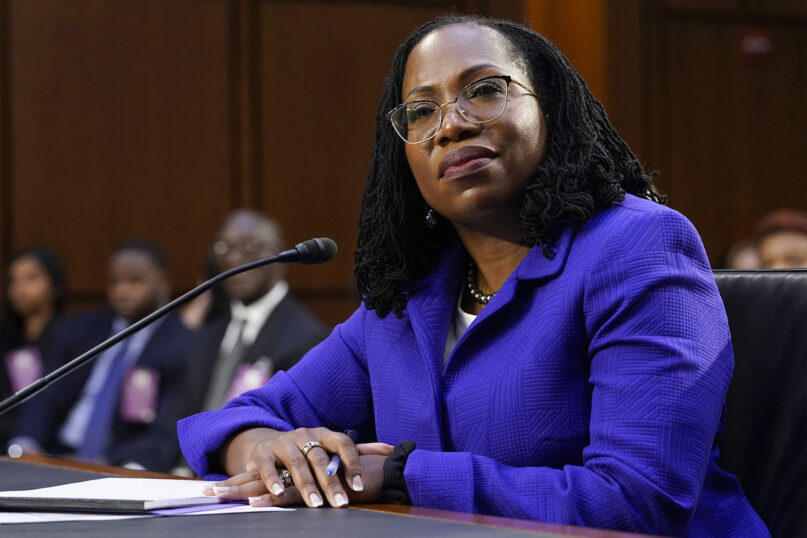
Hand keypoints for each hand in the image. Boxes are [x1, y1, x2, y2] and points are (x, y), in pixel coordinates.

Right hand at [203, 427, 392, 508]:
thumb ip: (360, 450)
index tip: (359, 486)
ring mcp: (283, 443)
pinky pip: (268, 467)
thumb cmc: (305, 450)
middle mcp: (304, 435)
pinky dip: (273, 480)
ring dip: (306, 485)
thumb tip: (392, 450)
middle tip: (342, 504)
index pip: (343, 443)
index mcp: (324, 434)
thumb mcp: (330, 447)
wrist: (264, 443)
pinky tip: (280, 494)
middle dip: (331, 483)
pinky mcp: (262, 454)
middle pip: (320, 458)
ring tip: (316, 504)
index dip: (352, 463)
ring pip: (297, 464)